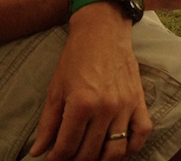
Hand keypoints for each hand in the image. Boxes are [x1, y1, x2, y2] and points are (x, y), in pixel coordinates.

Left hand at [29, 6, 152, 159]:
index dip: (55, 159)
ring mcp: (125, 105)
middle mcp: (105, 108)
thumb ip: (47, 124)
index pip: (66, 148)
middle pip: (89, 153)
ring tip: (91, 156)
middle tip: (68, 157)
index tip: (50, 160)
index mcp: (81, 104)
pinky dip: (132, 147)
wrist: (103, 31)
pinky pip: (142, 133)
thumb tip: (38, 151)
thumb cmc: (76, 58)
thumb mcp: (55, 89)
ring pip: (116, 151)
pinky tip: (119, 149)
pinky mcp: (139, 100)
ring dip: (101, 160)